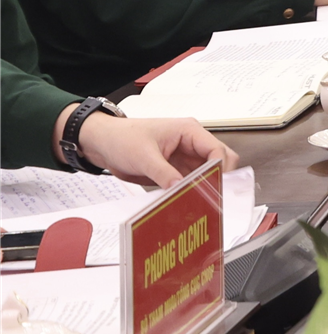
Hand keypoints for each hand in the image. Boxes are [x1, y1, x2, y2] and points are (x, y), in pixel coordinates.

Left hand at [62, 113, 235, 188]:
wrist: (103, 144)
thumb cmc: (122, 138)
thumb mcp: (144, 157)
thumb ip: (164, 173)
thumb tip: (181, 188)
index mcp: (189, 131)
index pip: (216, 150)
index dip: (219, 168)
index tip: (215, 187)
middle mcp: (191, 144)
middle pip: (217, 161)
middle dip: (216, 178)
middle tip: (211, 196)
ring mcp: (184, 157)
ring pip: (205, 174)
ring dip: (202, 187)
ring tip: (198, 202)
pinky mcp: (175, 170)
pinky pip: (190, 182)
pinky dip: (190, 192)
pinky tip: (187, 201)